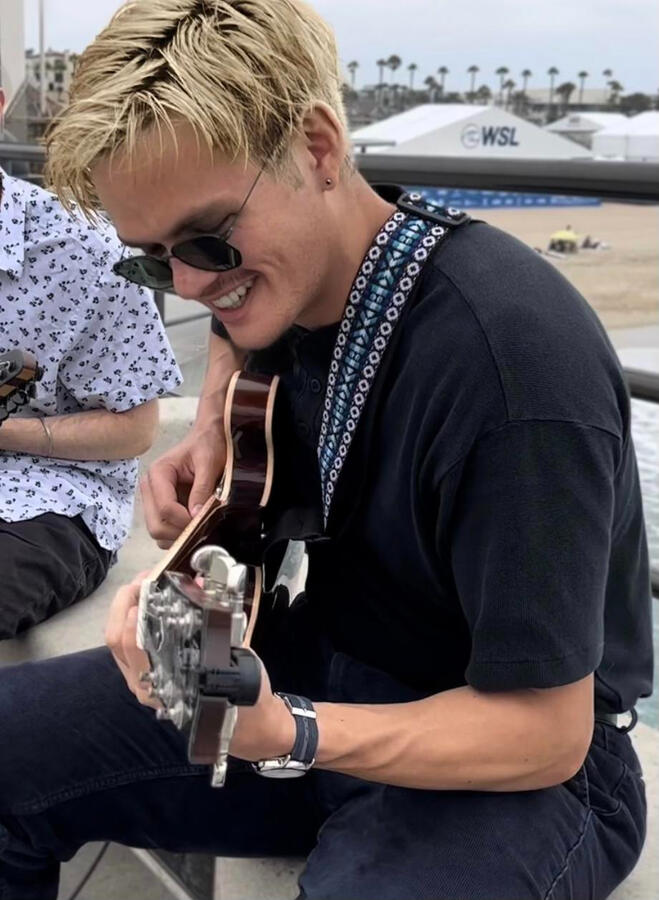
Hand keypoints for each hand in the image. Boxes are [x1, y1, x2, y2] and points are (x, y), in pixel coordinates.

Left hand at [105, 573, 295, 759]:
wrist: (246, 722)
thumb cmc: (242, 691)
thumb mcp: (234, 656)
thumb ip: (216, 622)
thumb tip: (199, 583)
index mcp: (165, 683)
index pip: (134, 644)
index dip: (135, 613)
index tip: (146, 586)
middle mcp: (147, 686)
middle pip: (117, 639)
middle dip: (126, 602)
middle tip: (145, 578)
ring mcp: (142, 683)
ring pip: (116, 643)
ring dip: (126, 609)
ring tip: (144, 585)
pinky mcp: (144, 677)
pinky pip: (125, 648)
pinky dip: (130, 622)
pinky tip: (146, 604)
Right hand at [141, 422, 225, 547]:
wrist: (209, 438)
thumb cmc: (208, 445)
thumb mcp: (209, 463)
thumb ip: (202, 488)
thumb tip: (196, 516)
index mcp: (158, 473)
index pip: (165, 508)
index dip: (186, 520)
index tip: (205, 520)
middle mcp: (150, 488)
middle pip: (156, 526)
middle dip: (180, 532)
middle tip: (203, 528)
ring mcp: (153, 500)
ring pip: (158, 533)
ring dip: (179, 536)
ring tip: (200, 527)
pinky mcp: (160, 508)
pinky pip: (164, 532)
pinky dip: (178, 536)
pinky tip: (195, 526)